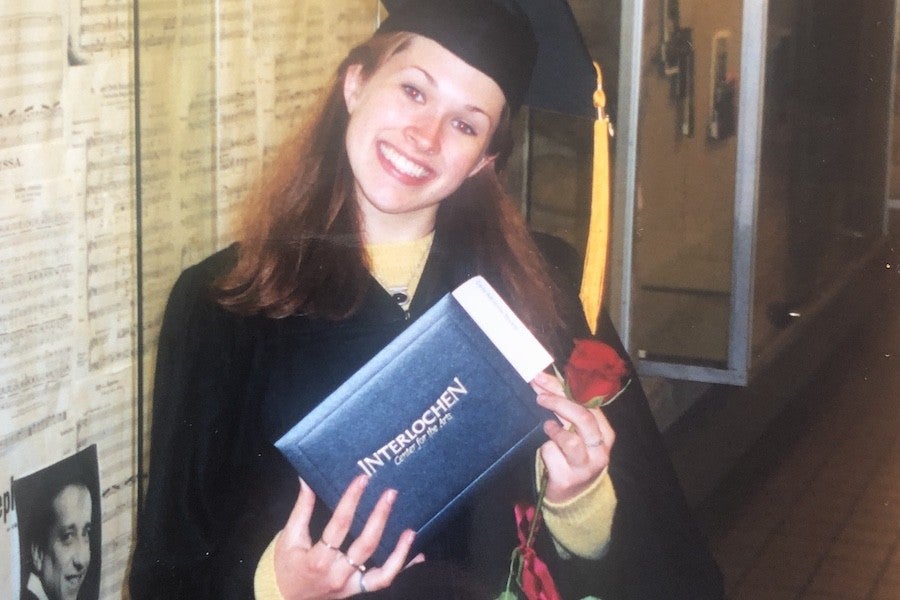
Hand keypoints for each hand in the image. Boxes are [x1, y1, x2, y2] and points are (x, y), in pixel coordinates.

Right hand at [273, 474, 421, 598]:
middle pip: (365, 545)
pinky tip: (417, 553)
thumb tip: (306, 478)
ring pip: (381, 570)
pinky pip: (383, 581)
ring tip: (411, 529)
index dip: (352, 500)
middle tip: (390, 493)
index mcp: (318, 558)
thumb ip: (301, 508)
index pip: (339, 525)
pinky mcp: (357, 590)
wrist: (283, 598)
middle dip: (379, 517)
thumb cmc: (285, 564)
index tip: (362, 479)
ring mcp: (350, 585)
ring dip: (398, 550)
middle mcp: (337, 574)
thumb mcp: (289, 535)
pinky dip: (401, 567)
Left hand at [531, 371, 615, 503]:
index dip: (563, 389)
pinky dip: (545, 449)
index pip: (588, 404)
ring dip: (553, 429)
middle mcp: (599, 450)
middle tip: (539, 396)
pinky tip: (548, 452)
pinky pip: (552, 455)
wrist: (575, 497)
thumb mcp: (578, 433)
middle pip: (583, 418)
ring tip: (547, 428)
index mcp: (605, 434)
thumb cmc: (575, 457)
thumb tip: (543, 382)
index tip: (542, 378)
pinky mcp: (567, 479)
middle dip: (558, 402)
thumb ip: (567, 411)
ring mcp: (584, 467)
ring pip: (570, 440)